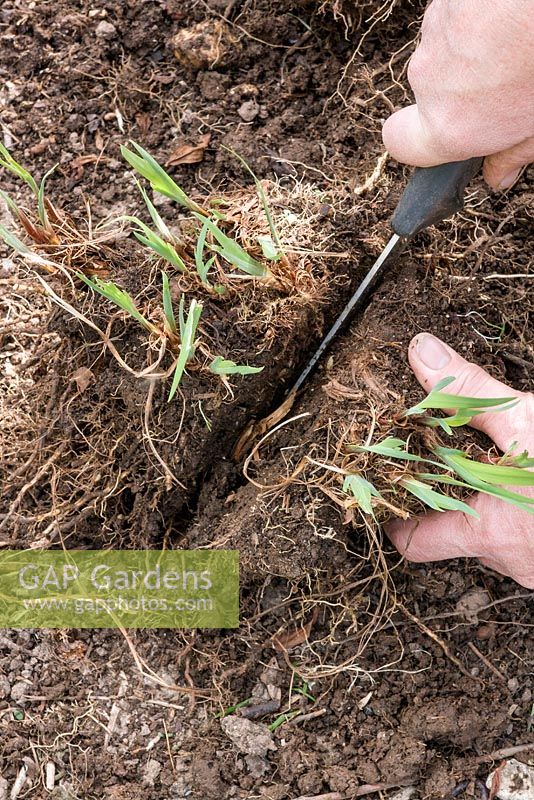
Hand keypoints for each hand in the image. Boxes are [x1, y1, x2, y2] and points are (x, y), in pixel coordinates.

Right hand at [382, 0, 533, 188]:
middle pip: (430, 92)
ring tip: (512, 44)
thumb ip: (512, 154)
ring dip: (469, 51)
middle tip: (505, 80)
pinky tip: (506, 19)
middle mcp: (429, 84)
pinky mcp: (442, 2)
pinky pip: (453, 16)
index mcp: (449, 127)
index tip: (443, 133)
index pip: (400, 145)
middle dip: (460, 88)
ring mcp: (433, 38)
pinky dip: (476, 17)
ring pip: (444, 51)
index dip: (414, 140)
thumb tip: (499, 175)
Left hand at [385, 333, 533, 588]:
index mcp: (489, 531)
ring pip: (499, 530)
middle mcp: (513, 559)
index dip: (392, 515)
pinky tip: (531, 472)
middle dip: (449, 488)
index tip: (385, 483)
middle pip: (456, 530)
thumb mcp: (528, 421)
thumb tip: (421, 353)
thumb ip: (470, 393)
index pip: (413, 542)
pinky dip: (524, 503)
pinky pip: (531, 533)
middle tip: (444, 447)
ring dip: (494, 494)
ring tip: (497, 452)